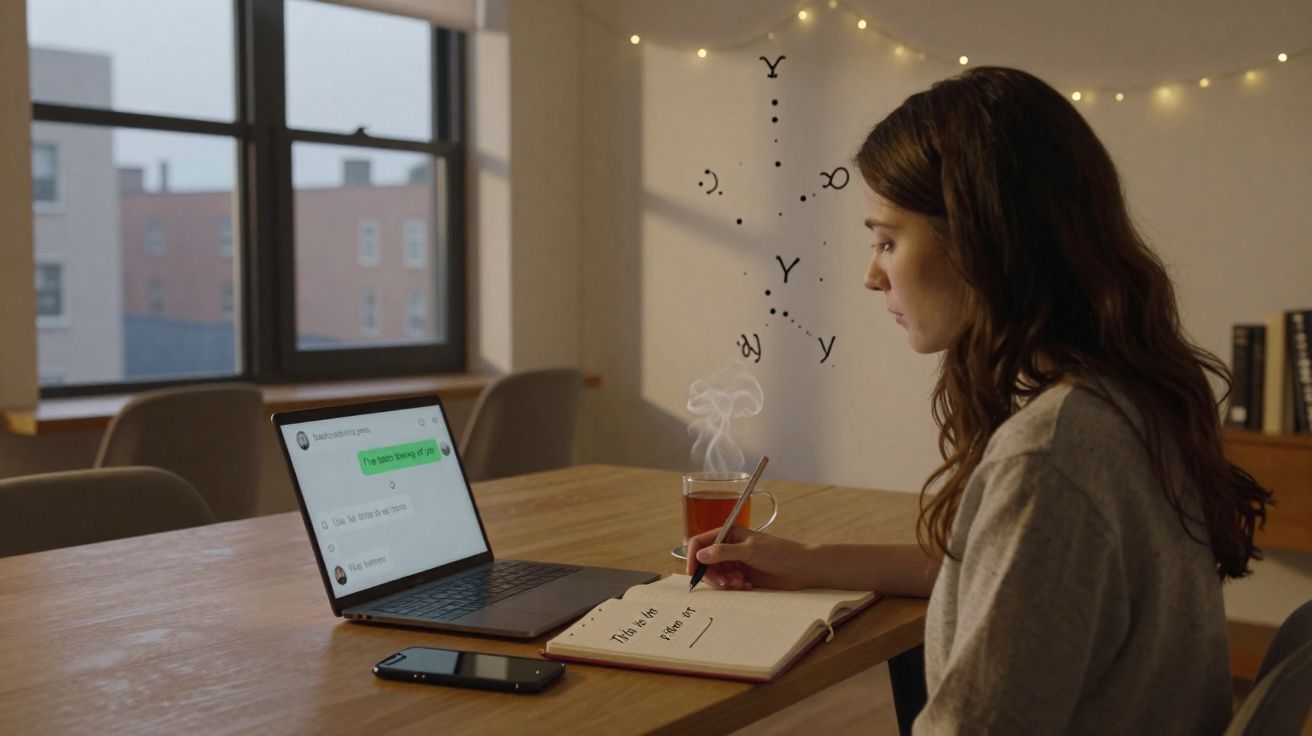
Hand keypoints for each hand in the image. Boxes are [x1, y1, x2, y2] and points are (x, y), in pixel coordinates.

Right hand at [685, 526, 814, 590]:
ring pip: (715, 576)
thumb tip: (700, 555)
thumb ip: (723, 552)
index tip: (694, 573)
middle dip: (713, 575)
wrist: (801, 568)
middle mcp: (728, 547)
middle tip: (727, 583)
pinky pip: (727, 585)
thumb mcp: (750, 550)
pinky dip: (733, 588)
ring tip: (740, 583)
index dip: (693, 557)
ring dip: (724, 583)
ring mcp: (735, 563)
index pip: (700, 542)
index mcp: (728, 533)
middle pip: (705, 563)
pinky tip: (747, 586)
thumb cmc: (780, 553)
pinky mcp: (741, 576)